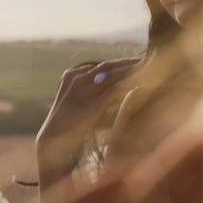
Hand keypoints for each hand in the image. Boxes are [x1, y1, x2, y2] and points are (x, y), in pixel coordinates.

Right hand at [36, 57, 138, 189]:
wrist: (53, 140)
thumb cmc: (65, 125)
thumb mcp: (73, 102)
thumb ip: (87, 91)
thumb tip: (107, 88)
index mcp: (71, 75)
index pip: (100, 66)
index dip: (119, 64)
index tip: (134, 64)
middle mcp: (77, 77)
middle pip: (108, 66)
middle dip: (128, 63)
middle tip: (145, 62)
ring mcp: (84, 88)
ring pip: (114, 74)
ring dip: (133, 71)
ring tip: (150, 69)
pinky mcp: (93, 101)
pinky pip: (117, 88)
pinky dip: (132, 83)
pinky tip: (144, 83)